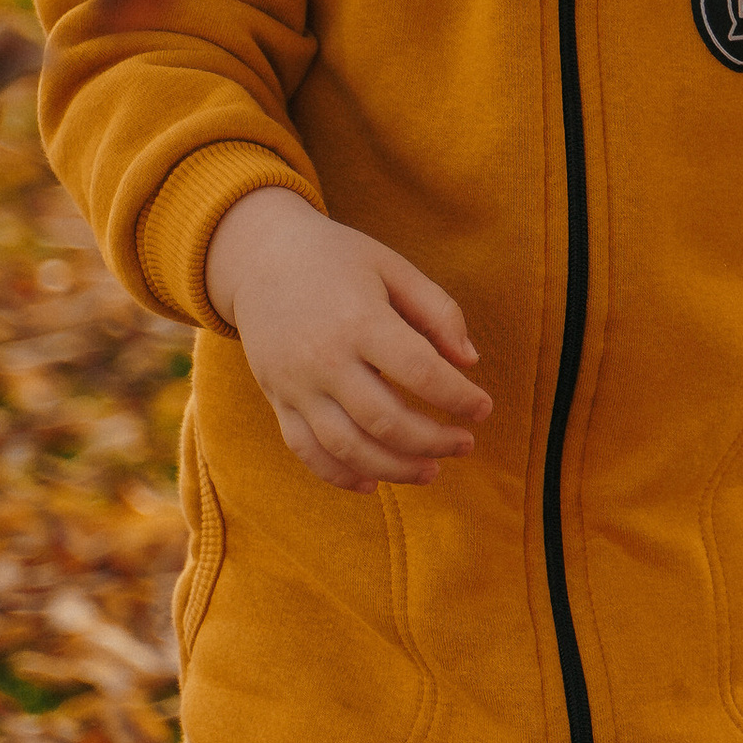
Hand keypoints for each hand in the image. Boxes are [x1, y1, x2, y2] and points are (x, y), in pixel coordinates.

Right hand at [205, 187, 491, 493]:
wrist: (258, 257)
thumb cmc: (337, 260)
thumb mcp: (393, 268)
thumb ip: (438, 311)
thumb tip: (470, 362)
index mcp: (359, 320)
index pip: (420, 372)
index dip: (459, 398)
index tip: (483, 409)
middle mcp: (324, 358)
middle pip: (385, 420)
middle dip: (434, 441)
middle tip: (465, 444)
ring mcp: (295, 384)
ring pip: (347, 447)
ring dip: (395, 469)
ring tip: (431, 471)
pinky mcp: (277, 400)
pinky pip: (306, 450)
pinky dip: (339, 475)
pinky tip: (372, 484)